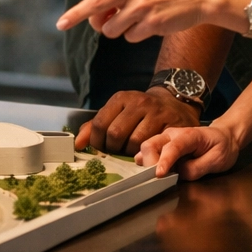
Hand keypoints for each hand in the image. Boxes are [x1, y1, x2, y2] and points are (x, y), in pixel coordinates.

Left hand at [57, 0, 219, 42]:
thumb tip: (98, 17)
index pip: (95, 0)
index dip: (76, 13)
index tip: (61, 23)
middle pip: (101, 20)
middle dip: (103, 26)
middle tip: (116, 21)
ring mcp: (143, 9)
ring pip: (115, 32)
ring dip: (124, 31)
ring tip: (142, 19)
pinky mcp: (154, 23)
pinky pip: (133, 38)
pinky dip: (139, 35)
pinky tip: (153, 24)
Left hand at [74, 87, 199, 155]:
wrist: (174, 103)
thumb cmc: (140, 112)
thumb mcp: (118, 112)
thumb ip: (95, 126)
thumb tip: (78, 144)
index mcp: (121, 98)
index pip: (99, 123)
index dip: (96, 141)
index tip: (100, 148)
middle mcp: (138, 102)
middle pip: (115, 134)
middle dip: (112, 148)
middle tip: (116, 152)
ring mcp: (156, 112)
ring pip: (134, 142)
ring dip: (130, 154)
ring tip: (131, 152)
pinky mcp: (171, 124)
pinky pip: (153, 146)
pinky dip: (146, 153)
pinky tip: (145, 152)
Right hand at [134, 123, 240, 179]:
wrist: (224, 137)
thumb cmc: (221, 147)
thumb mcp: (217, 160)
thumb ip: (197, 168)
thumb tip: (179, 175)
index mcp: (188, 135)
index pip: (172, 148)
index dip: (164, 162)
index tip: (159, 175)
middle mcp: (172, 134)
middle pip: (150, 145)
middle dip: (149, 163)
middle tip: (156, 179)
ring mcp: (165, 139)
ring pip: (146, 148)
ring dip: (146, 163)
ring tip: (155, 177)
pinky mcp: (162, 145)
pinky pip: (148, 153)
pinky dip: (146, 163)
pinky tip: (153, 171)